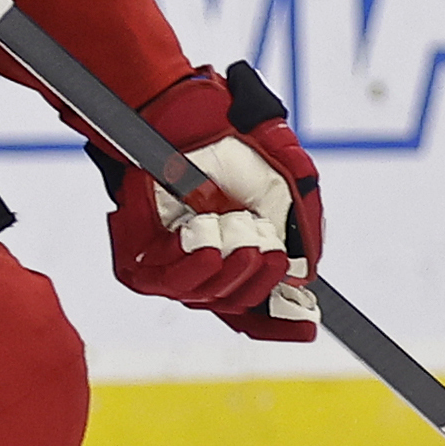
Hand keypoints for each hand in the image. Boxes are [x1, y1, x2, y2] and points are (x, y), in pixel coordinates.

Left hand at [100, 62, 322, 340]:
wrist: (189, 117)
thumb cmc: (236, 143)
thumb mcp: (291, 185)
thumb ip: (303, 232)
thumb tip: (305, 278)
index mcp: (237, 252)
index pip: (256, 304)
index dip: (281, 322)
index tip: (309, 328)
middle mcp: (203, 264)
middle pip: (235, 305)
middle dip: (257, 282)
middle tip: (266, 248)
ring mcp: (168, 263)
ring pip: (201, 298)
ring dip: (226, 272)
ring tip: (234, 235)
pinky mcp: (135, 257)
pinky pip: (161, 283)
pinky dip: (187, 265)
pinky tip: (203, 239)